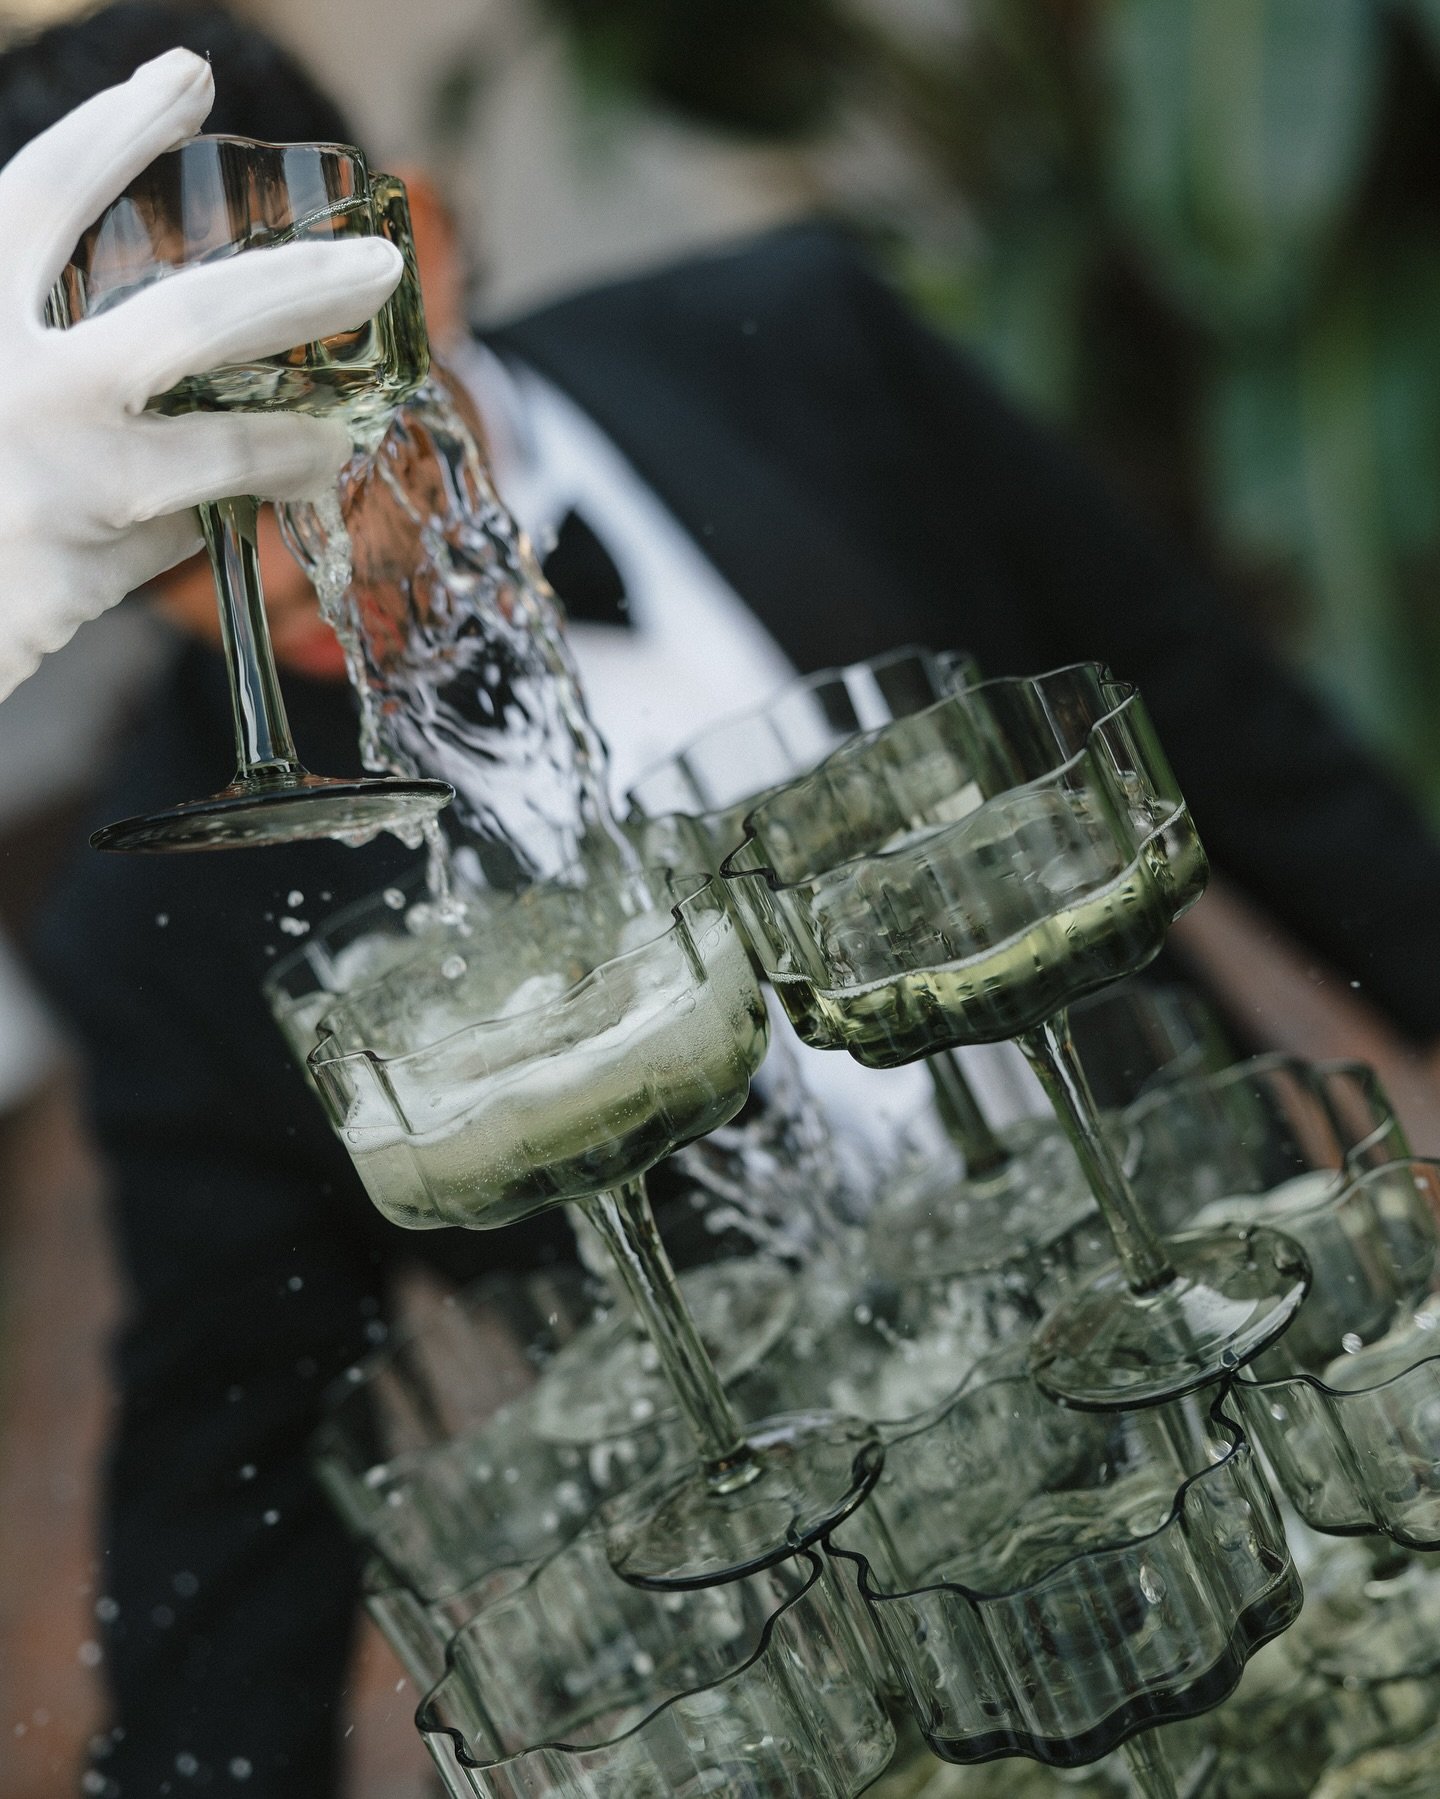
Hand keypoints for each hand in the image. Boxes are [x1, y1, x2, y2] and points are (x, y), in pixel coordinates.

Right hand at [0, 47, 403, 701]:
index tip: (189, 79)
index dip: (118, 129)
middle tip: (380, 267)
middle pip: (191, 319)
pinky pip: (173, 532)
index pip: (43, 193)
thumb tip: (159, 324)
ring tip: (333, 439)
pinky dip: (194, 519)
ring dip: (294, 442)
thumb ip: (16, 315)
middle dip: (300, 289)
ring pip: (221, 448)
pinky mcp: (73, 576)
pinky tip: (214, 515)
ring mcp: (50, 483)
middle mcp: (4, 383)